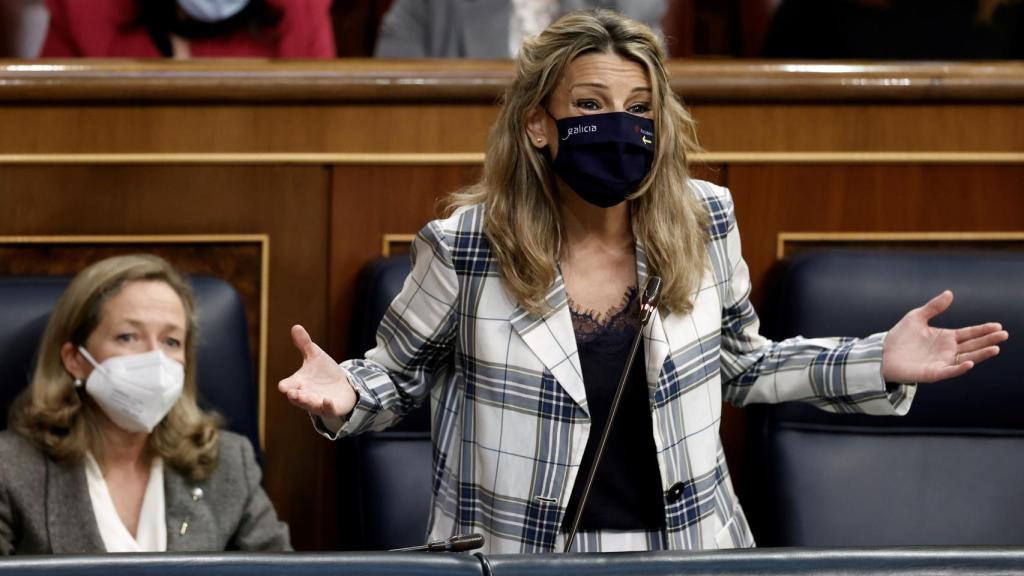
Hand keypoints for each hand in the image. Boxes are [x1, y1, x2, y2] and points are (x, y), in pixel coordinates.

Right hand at [278, 325, 357, 418]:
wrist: (343, 386)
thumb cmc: (324, 372)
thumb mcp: (315, 356)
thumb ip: (304, 344)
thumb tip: (296, 326)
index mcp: (299, 383)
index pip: (288, 385)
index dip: (285, 386)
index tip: (283, 386)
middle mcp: (306, 394)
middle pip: (297, 398)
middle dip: (295, 395)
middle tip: (292, 393)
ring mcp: (318, 403)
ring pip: (310, 405)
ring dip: (307, 401)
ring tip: (304, 397)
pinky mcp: (331, 408)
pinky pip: (328, 409)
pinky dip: (327, 406)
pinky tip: (327, 400)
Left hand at [882, 290, 1008, 383]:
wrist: (883, 353)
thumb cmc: (900, 337)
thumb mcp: (917, 317)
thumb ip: (934, 307)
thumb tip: (949, 293)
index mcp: (946, 337)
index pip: (969, 333)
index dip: (983, 330)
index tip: (998, 326)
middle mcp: (948, 351)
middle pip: (973, 345)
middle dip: (988, 340)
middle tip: (1004, 335)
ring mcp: (942, 362)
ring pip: (966, 358)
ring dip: (981, 354)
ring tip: (995, 348)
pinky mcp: (933, 373)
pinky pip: (950, 371)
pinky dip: (960, 368)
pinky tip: (969, 362)